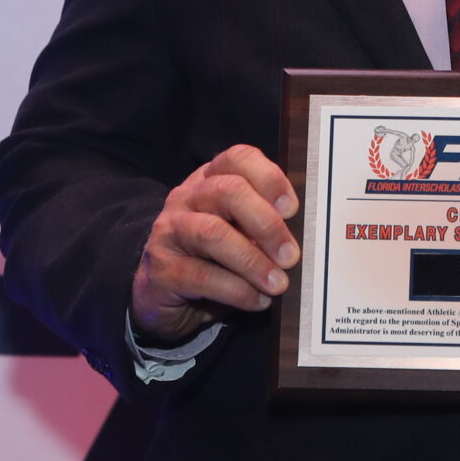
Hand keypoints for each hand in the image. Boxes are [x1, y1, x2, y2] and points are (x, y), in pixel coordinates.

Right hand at [131, 145, 300, 345]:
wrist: (161, 295)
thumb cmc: (211, 259)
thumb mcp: (238, 235)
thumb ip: (262, 228)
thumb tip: (298, 242)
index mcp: (209, 181)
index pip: (237, 159)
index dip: (269, 178)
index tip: (291, 208)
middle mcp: (186, 198)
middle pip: (228, 191)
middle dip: (266, 223)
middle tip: (290, 256)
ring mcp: (170, 231)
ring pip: (213, 233)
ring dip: (253, 261)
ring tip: (278, 283)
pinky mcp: (163, 269)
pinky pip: (202, 276)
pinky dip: (237, 290)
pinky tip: (257, 301)